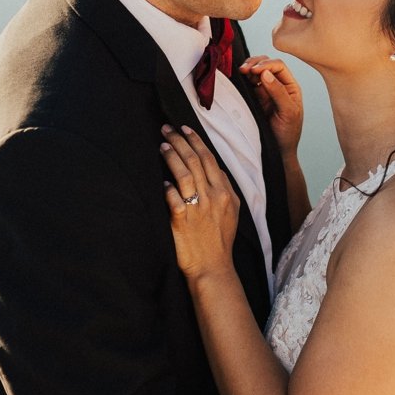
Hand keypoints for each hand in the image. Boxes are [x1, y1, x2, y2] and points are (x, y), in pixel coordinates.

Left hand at [160, 124, 239, 279]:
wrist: (213, 267)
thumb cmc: (220, 240)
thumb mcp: (233, 212)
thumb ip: (225, 189)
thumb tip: (214, 171)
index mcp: (225, 192)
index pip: (210, 159)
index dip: (196, 141)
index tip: (185, 128)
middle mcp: (213, 197)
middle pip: (196, 161)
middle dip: (181, 141)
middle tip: (167, 128)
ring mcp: (198, 208)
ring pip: (184, 174)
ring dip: (172, 156)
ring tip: (163, 144)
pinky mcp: (182, 220)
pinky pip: (173, 198)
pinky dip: (168, 186)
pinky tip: (161, 178)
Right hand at [240, 54, 303, 151]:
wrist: (278, 150)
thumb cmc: (288, 133)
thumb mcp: (288, 113)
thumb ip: (279, 92)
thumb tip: (266, 74)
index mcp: (290, 87)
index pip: (279, 67)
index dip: (266, 64)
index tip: (255, 71)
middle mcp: (278, 85)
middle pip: (266, 64)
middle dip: (255, 63)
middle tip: (244, 69)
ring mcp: (266, 91)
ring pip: (256, 71)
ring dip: (248, 68)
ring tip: (241, 71)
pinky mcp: (255, 98)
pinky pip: (248, 83)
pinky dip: (243, 78)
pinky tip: (239, 78)